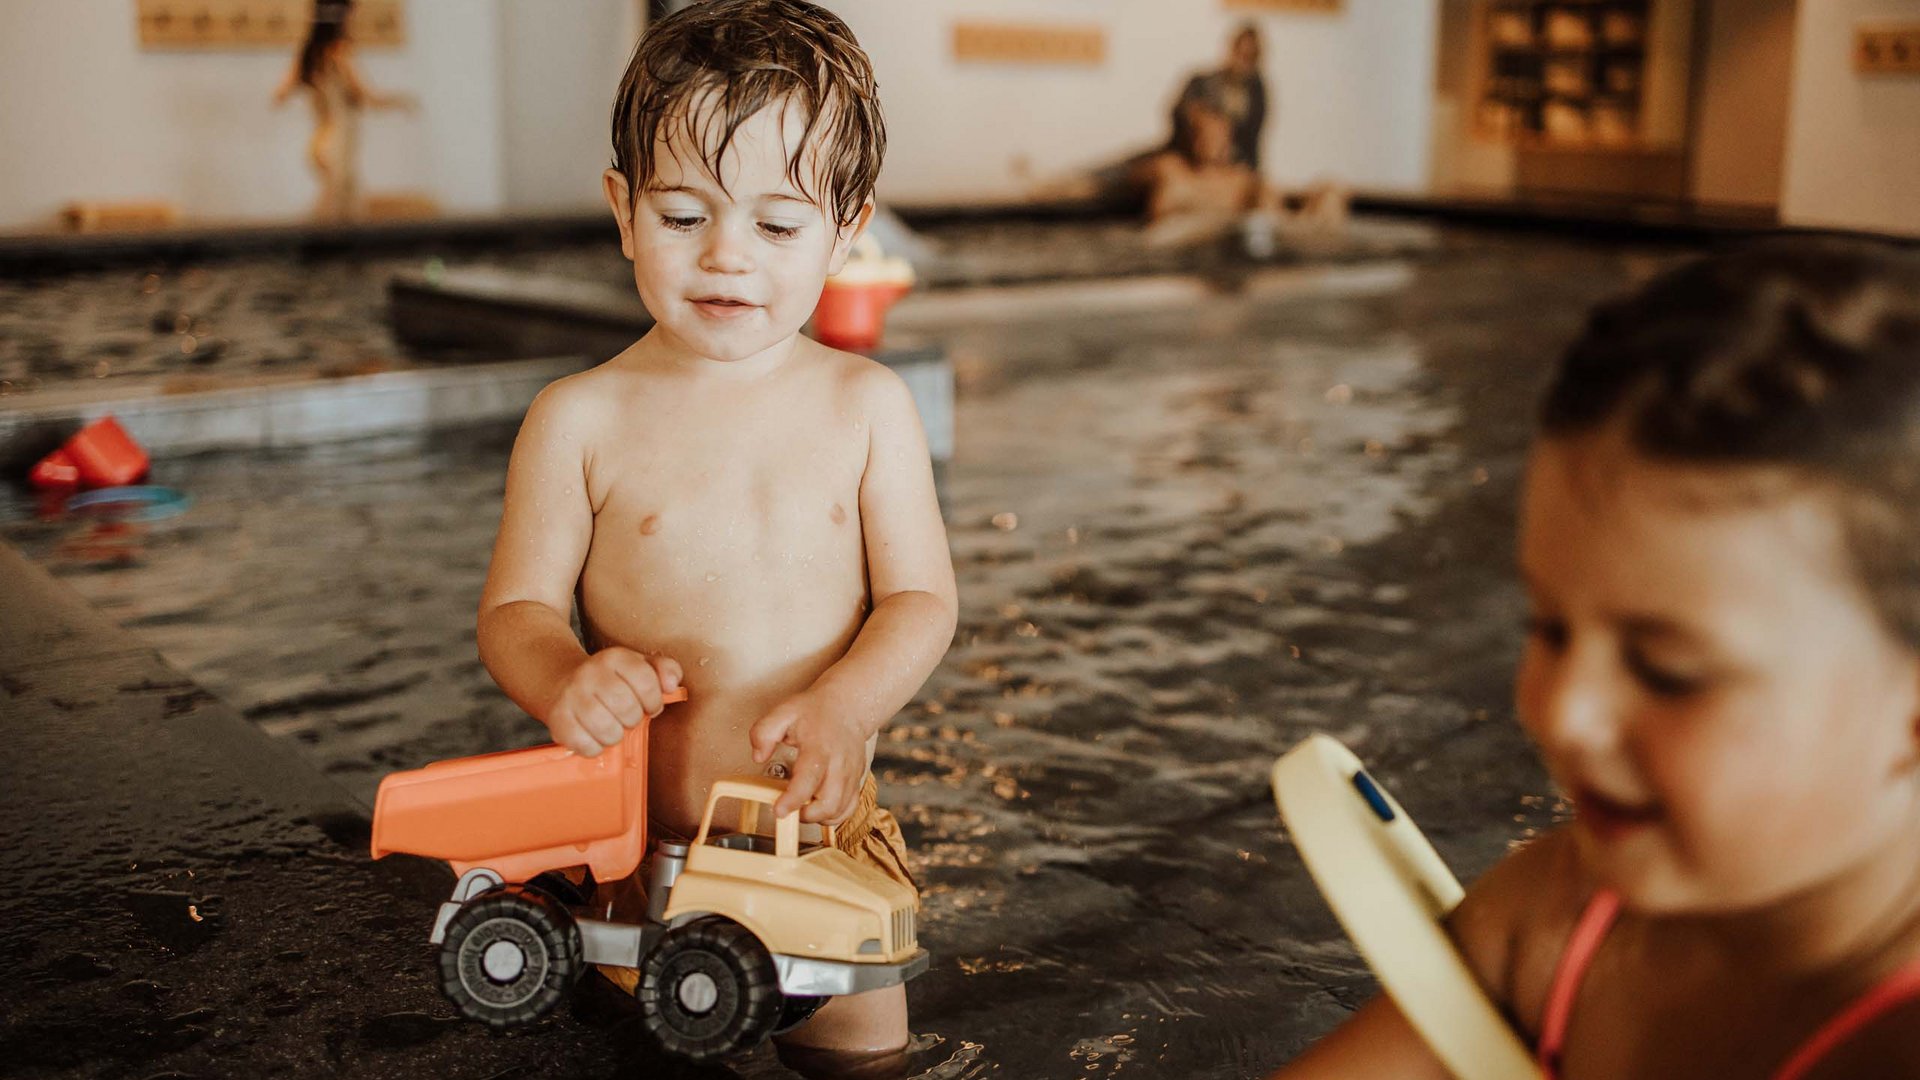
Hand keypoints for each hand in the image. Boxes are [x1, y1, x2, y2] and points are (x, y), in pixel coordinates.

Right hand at [548, 648, 681, 757]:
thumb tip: (672, 685)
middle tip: (626, 717)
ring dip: (615, 736)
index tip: (648, 706)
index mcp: (615, 657)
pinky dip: (595, 747)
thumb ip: (665, 670)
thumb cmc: (610, 680)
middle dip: (633, 719)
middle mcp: (590, 673)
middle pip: (627, 709)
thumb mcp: (639, 666)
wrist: (561, 682)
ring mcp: (571, 695)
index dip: (654, 701)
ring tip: (611, 728)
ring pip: (607, 729)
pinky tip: (593, 736)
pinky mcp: (557, 718)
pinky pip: (585, 744)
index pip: (647, 683)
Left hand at [749, 693, 866, 824]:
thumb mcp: (783, 712)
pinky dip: (833, 815)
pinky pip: (848, 808)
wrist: (848, 706)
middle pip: (829, 803)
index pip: (808, 780)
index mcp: (819, 747)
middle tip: (789, 808)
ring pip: (839, 810)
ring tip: (802, 806)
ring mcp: (850, 774)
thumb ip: (764, 733)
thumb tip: (758, 756)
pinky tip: (818, 807)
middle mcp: (839, 764)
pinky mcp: (856, 781)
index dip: (793, 800)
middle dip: (806, 815)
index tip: (778, 810)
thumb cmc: (816, 710)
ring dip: (818, 816)